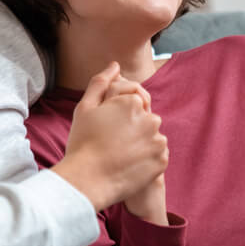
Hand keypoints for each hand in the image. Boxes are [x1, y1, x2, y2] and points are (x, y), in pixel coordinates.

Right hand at [98, 78, 168, 224]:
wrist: (87, 180)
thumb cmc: (82, 143)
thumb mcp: (85, 108)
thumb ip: (101, 82)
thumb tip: (115, 65)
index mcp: (132, 102)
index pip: (132, 104)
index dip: (117, 117)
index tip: (106, 130)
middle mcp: (150, 118)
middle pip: (143, 120)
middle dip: (131, 128)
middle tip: (111, 144)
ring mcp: (158, 141)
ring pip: (151, 138)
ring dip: (140, 144)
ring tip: (120, 156)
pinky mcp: (162, 161)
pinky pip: (157, 156)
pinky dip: (146, 160)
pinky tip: (129, 166)